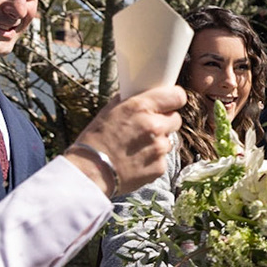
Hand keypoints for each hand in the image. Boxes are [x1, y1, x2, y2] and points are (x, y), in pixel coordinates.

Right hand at [70, 86, 185, 194]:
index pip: (177, 96)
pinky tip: (136, 161)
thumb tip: (140, 93)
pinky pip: (163, 159)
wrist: (90, 173)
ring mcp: (159, 147)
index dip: (174, 99)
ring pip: (168, 140)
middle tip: (147, 128)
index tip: (170, 102)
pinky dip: (153, 160)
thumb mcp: (108, 112)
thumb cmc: (95, 141)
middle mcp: (154, 125)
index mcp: (141, 107)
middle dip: (164, 122)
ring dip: (157, 142)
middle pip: (175, 119)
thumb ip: (129, 101)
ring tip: (136, 147)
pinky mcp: (160, 167)